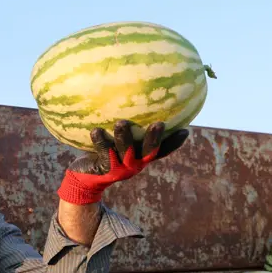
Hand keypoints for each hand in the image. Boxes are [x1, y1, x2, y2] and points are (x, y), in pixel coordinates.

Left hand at [57, 120, 188, 204]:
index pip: (162, 150)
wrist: (85, 177)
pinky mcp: (105, 169)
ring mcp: (121, 167)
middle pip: (149, 151)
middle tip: (159, 124)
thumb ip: (127, 126)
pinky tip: (96, 130)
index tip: (186, 130)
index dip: (174, 142)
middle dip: (154, 138)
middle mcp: (135, 162)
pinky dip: (100, 141)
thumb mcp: (117, 141)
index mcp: (141, 156)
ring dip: (125, 137)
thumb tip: (128, 95)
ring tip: (121, 123)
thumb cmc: (103, 152)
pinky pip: (103, 153)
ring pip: (126, 152)